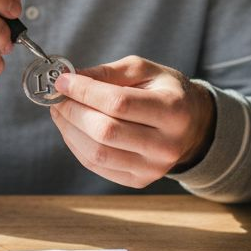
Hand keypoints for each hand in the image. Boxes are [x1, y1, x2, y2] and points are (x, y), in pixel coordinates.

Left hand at [49, 56, 215, 187]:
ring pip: (97, 153)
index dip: (84, 91)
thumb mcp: (144, 70)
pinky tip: (73, 129)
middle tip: (58, 97)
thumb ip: (108, 72)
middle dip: (72, 111)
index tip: (62, 81)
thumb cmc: (165, 92)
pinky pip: (97, 166)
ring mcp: (153, 168)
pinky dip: (76, 146)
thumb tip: (69, 79)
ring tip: (61, 112)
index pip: (118, 103)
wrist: (192, 125)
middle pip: (105, 131)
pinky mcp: (139, 180)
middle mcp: (166, 145)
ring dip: (69, 130)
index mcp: (173, 110)